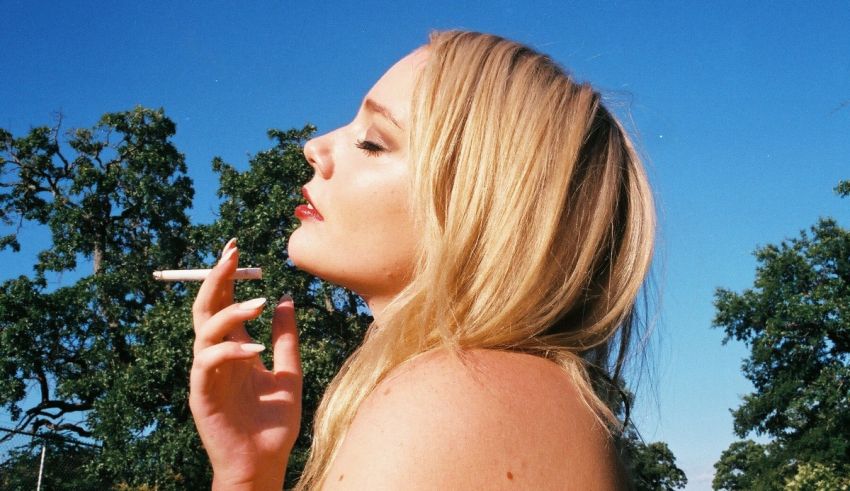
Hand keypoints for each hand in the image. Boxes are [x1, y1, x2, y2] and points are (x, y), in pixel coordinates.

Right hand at [189, 238, 301, 489]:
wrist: (265, 464)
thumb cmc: (274, 424)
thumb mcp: (289, 373)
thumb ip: (286, 338)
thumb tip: (286, 298)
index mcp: (235, 350)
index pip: (225, 304)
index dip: (227, 276)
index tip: (236, 248)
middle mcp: (217, 357)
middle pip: (206, 308)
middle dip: (216, 279)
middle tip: (231, 254)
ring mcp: (207, 375)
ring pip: (204, 330)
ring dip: (229, 312)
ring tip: (257, 303)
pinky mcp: (202, 395)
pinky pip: (208, 363)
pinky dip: (229, 351)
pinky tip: (255, 351)